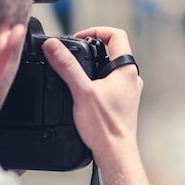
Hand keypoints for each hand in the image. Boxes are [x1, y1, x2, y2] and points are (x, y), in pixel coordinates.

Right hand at [42, 27, 142, 166]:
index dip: (96, 31)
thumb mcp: (81, 91)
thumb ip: (67, 66)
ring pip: (110, 69)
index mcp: (126, 70)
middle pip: (113, 51)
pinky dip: (96, 82)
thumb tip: (53, 46)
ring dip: (93, 66)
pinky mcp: (123, 104)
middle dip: (91, 49)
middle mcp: (131, 79)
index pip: (116, 35)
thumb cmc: (105, 127)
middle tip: (72, 54)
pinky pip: (109, 84)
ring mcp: (128, 92)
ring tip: (75, 74)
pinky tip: (82, 93)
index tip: (78, 38)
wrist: (115, 154)